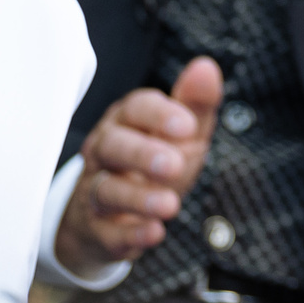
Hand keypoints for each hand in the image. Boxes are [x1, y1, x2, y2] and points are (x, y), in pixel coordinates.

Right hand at [53, 57, 221, 275]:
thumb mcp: (181, 133)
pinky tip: (153, 233)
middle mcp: (105, 152)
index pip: (136, 108)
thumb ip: (196, 104)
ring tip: (169, 205)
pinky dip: (130, 234)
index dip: (160, 115)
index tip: (187, 126)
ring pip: (107, 190)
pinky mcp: (96, 230)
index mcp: (127, 121)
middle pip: (114, 146)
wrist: (112, 216)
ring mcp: (96, 191)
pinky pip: (107, 232)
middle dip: (143, 154)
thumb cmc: (152, 163)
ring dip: (138, 198)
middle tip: (174, 165)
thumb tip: (207, 67)